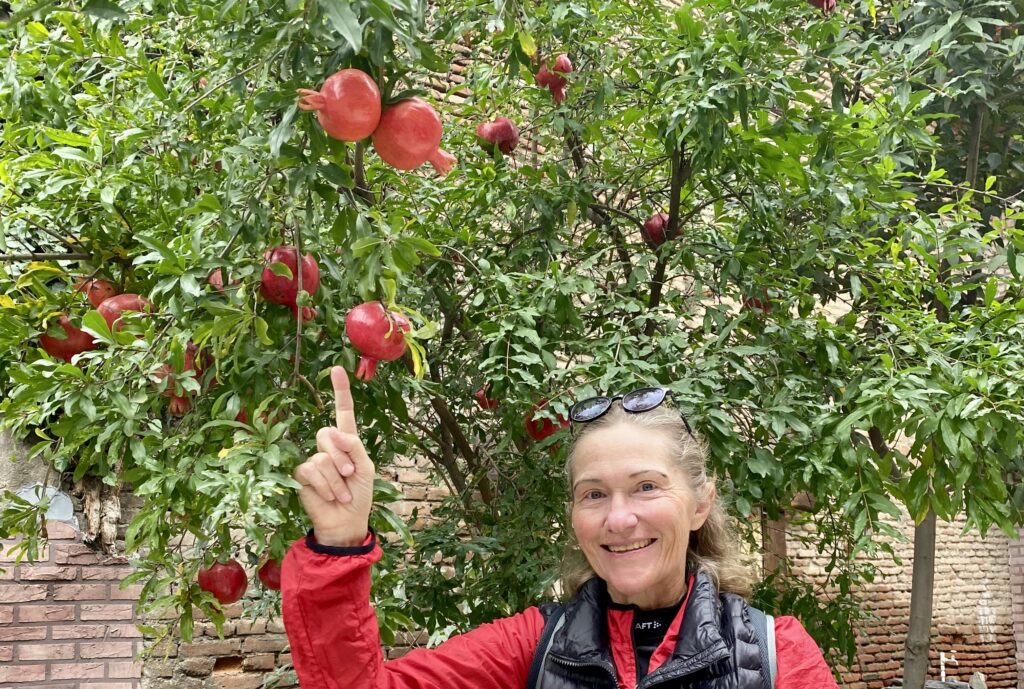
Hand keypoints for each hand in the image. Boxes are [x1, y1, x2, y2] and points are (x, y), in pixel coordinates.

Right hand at [293, 366, 375, 546]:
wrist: (346, 520)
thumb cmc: (359, 494)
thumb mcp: (365, 468)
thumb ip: (353, 446)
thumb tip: (333, 430)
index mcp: (347, 441)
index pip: (343, 411)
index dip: (340, 390)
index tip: (337, 369)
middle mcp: (329, 447)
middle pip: (328, 433)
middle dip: (341, 456)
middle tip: (349, 475)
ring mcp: (313, 459)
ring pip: (322, 456)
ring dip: (336, 478)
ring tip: (341, 492)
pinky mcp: (301, 474)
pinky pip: (311, 470)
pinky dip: (325, 486)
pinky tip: (329, 496)